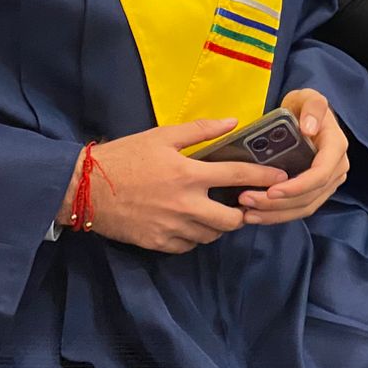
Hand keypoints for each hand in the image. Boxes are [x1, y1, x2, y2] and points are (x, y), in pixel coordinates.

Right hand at [55, 118, 283, 252]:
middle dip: (242, 212)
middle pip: (231, 219)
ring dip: (218, 224)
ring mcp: (172, 228)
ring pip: (211, 235)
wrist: (85, 188)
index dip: (264, 178)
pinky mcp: (158, 244)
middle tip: (242, 202)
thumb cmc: (126, 156)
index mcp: (189, 174)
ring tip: (215, 210)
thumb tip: (233, 122)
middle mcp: (186, 205)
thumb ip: (200, 130)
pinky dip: (196, 236)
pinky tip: (191, 223)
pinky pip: (189, 246)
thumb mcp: (162, 135)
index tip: (282, 179)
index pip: (237, 177)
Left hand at [237, 90, 349, 224]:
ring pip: (304, 207)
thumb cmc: (304, 105)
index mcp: (336, 147)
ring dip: (275, 213)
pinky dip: (278, 215)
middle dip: (278, 203)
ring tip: (248, 213)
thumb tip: (309, 128)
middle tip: (247, 200)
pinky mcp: (316, 191)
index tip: (271, 191)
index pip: (320, 175)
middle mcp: (336, 168)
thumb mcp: (308, 97)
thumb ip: (313, 107)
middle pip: (309, 196)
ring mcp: (328, 182)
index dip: (297, 187)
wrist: (305, 114)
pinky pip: (299, 208)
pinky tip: (257, 215)